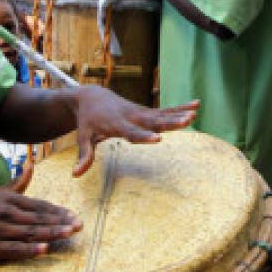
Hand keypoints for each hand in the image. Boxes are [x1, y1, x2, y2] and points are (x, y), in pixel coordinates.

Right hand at [0, 165, 82, 264]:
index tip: (74, 215)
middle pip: (38, 218)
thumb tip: (31, 166)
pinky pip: (13, 248)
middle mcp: (5, 213)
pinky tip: (44, 250)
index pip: (39, 206)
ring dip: (51, 233)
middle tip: (79, 225)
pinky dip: (29, 249)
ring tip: (69, 234)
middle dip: (60, 222)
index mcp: (9, 200)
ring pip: (29, 232)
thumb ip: (17, 182)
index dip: (57, 211)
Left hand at [69, 85, 198, 176]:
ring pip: (162, 114)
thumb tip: (75, 174)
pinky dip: (180, 108)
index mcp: (116, 124)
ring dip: (179, 114)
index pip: (131, 132)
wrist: (92, 96)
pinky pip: (165, 110)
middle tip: (186, 122)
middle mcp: (131, 116)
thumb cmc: (87, 120)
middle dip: (169, 122)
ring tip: (195, 114)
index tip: (158, 139)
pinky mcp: (146, 111)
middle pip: (153, 121)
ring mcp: (141, 112)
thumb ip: (84, 155)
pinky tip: (196, 106)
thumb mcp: (83, 136)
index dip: (144, 136)